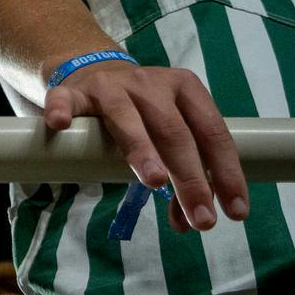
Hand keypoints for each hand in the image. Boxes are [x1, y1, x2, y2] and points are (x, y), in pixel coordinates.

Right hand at [43, 61, 248, 232]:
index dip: (226, 172)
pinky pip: (66, 99)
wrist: (98, 73)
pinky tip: (59, 123)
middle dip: (190, 177)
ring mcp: (110, 86)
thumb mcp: (172, 133)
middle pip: (174, 131)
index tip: (234, 211)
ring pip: (126, 117)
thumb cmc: (145, 113)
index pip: (212, 131)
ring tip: (154, 182)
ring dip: (141, 149)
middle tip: (201, 218)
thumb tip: (188, 221)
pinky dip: (62, 109)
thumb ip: (183, 172)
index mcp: (185, 89)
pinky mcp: (75, 91)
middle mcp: (150, 83)